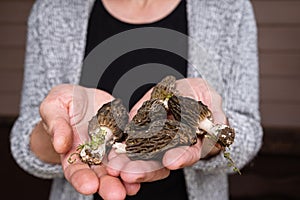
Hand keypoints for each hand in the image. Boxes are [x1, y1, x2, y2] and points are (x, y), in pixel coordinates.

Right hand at [31, 84, 139, 197]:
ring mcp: (111, 148)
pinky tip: (147, 168)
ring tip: (133, 187)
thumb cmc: (64, 103)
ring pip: (119, 167)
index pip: (75, 170)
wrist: (82, 97)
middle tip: (116, 195)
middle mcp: (94, 155)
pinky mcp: (125, 137)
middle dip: (108, 185)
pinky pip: (133, 150)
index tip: (89, 186)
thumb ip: (56, 125)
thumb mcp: (54, 108)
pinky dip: (140, 160)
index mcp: (72, 152)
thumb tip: (60, 144)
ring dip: (126, 179)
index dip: (81, 179)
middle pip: (100, 175)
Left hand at [106, 78, 226, 183]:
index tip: (172, 160)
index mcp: (193, 142)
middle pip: (161, 162)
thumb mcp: (208, 97)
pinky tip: (109, 155)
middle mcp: (172, 148)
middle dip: (146, 169)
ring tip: (114, 167)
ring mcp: (154, 143)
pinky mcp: (138, 136)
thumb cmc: (196, 94)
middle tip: (129, 173)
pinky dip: (119, 151)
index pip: (190, 152)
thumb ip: (215, 114)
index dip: (182, 156)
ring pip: (142, 158)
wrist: (179, 92)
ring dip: (128, 164)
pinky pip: (128, 145)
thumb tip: (219, 128)